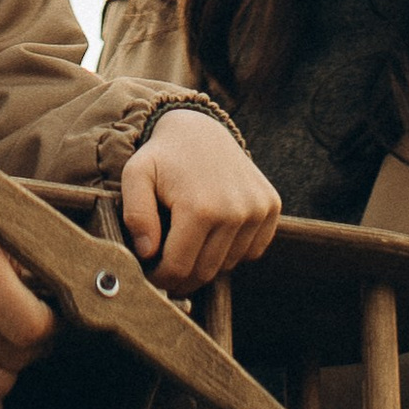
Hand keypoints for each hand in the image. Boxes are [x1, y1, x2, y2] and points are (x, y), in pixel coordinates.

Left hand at [119, 111, 281, 290]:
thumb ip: (136, 215)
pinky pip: (252, 251)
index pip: (179, 268)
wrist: (201, 129)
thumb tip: (147, 253)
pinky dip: (232, 252)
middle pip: (205, 271)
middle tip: (165, 268)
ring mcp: (258, 209)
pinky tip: (214, 235)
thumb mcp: (136, 176)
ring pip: (228, 265)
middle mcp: (235, 211)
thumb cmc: (163, 157)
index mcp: (199, 207)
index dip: (161, 278)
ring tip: (188, 245)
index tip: (151, 274)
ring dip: (207, 263)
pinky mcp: (272, 207)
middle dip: (182, 277)